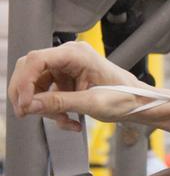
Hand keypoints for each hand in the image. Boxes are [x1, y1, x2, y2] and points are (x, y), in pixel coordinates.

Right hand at [9, 42, 143, 130]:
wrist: (139, 104)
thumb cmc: (125, 98)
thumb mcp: (92, 103)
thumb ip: (60, 103)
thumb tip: (30, 104)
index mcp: (77, 54)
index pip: (37, 60)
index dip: (24, 82)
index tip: (25, 104)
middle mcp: (69, 56)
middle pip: (31, 71)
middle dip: (28, 95)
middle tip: (27, 114)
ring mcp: (66, 68)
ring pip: (38, 86)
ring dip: (45, 107)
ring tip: (65, 121)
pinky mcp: (66, 80)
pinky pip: (48, 94)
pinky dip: (54, 110)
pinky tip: (70, 121)